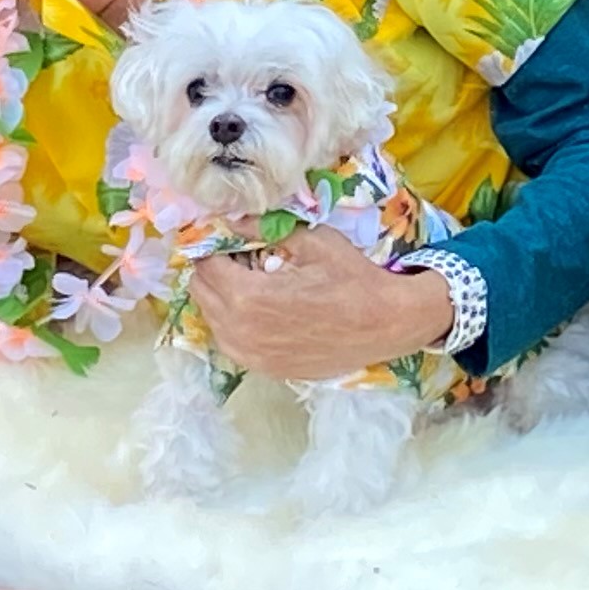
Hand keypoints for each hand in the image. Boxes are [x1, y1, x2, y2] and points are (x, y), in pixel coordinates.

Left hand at [184, 227, 447, 379]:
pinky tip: (263, 311)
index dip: (214, 248)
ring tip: (252, 283)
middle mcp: (241, 333)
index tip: (229, 239)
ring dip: (223, 299)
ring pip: (214, 321)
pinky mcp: (267, 370)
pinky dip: (237, 324)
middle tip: (239, 258)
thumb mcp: (311, 241)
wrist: (387, 324)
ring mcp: (253, 357)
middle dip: (214, 272)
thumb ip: (265, 229)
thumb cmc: (352, 278)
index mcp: (248, 297)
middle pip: (202, 294)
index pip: (205, 267)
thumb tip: (233, 219)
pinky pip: (234, 343)